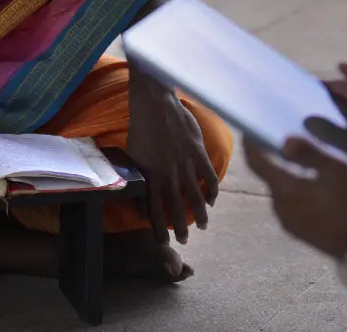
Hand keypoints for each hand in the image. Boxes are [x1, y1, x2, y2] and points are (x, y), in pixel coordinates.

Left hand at [126, 72, 218, 245]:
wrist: (155, 104)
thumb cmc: (141, 129)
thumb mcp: (134, 157)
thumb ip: (141, 179)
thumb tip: (140, 200)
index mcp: (150, 176)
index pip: (154, 209)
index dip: (158, 227)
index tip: (163, 242)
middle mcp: (168, 174)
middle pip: (176, 207)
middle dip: (180, 227)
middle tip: (184, 241)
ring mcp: (185, 164)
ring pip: (194, 196)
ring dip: (199, 214)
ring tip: (204, 226)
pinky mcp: (198, 153)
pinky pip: (209, 177)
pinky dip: (212, 191)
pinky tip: (212, 200)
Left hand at [243, 135, 346, 258]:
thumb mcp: (339, 171)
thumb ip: (310, 154)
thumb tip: (285, 140)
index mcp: (285, 190)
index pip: (257, 163)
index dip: (251, 145)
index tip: (249, 130)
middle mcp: (280, 208)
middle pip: (271, 177)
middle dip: (277, 159)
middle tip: (292, 144)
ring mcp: (290, 223)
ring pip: (284, 192)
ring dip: (291, 177)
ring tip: (311, 165)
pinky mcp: (301, 233)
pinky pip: (293, 205)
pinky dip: (299, 192)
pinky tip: (318, 188)